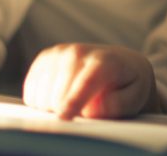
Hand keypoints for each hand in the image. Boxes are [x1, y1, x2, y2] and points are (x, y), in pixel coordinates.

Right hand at [22, 44, 157, 119]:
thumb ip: (117, 105)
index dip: (74, 100)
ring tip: (75, 101)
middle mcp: (78, 51)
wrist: (119, 62)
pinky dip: (42, 102)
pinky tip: (60, 96)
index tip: (64, 115)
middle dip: (69, 112)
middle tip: (86, 109)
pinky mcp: (44, 58)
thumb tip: (91, 109)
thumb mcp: (135, 98)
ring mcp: (58, 53)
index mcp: (105, 61)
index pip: (86, 82)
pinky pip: (31, 94)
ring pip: (41, 97)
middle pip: (58, 96)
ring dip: (54, 108)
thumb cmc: (127, 84)